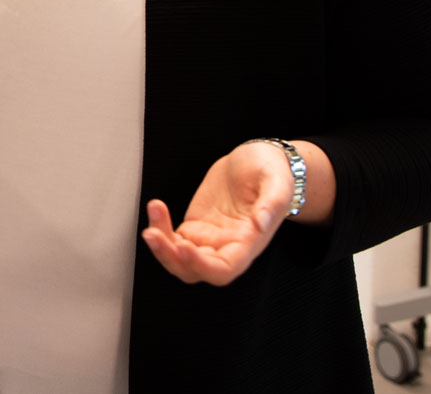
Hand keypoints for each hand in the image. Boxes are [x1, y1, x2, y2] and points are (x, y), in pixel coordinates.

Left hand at [141, 141, 296, 285]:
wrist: (256, 160)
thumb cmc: (271, 171)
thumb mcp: (278, 181)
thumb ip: (273, 203)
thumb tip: (262, 223)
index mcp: (250, 242)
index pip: (224, 269)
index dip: (202, 265)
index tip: (183, 246)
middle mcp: (229, 246)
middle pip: (196, 270)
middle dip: (171, 257)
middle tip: (153, 233)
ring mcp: (211, 238)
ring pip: (181, 259)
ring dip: (161, 246)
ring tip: (154, 214)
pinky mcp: (197, 226)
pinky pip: (173, 239)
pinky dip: (160, 227)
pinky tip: (156, 208)